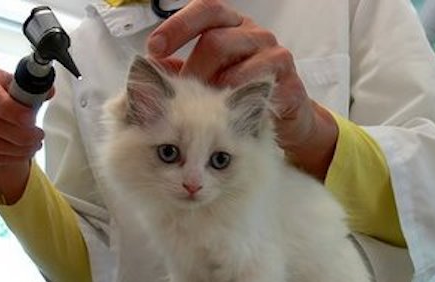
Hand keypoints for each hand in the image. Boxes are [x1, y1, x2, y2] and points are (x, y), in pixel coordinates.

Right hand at [0, 67, 46, 202]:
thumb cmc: (11, 97)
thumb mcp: (24, 88)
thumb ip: (37, 89)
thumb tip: (48, 91)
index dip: (11, 109)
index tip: (30, 119)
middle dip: (23, 135)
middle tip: (39, 136)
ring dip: (19, 149)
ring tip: (34, 145)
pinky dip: (10, 158)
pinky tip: (22, 152)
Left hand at [147, 0, 337, 179]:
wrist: (284, 118)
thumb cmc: (238, 94)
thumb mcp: (205, 79)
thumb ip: (179, 71)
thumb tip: (143, 70)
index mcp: (231, 25)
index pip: (205, 10)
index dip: (178, 26)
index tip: (154, 49)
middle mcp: (254, 34)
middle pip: (217, 40)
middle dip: (194, 70)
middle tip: (183, 95)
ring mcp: (275, 56)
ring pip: (238, 67)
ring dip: (216, 89)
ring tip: (206, 108)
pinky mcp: (290, 82)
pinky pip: (261, 89)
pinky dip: (240, 104)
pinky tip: (231, 115)